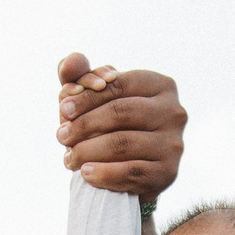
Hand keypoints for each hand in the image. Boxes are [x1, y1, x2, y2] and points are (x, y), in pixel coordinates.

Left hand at [56, 53, 185, 198]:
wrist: (131, 173)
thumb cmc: (111, 126)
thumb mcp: (95, 98)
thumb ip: (79, 76)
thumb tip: (70, 60)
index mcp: (160, 85)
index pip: (119, 85)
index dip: (87, 96)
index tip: (62, 109)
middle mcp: (174, 112)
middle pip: (121, 112)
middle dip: (85, 124)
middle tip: (61, 135)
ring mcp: (174, 144)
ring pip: (124, 143)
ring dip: (88, 151)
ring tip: (68, 158)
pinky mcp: (168, 173)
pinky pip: (131, 172)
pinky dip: (104, 174)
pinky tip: (85, 173)